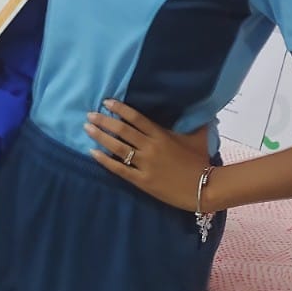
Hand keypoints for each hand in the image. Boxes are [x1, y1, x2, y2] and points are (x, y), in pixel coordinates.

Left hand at [85, 100, 210, 211]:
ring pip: (118, 147)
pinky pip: (119, 169)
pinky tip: (93, 153)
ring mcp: (145, 164)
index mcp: (162, 135)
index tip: (107, 102)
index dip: (121, 109)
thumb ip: (196, 122)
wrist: (204, 188)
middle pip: (123, 131)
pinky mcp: (142, 180)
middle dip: (104, 121)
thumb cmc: (200, 162)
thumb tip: (202, 110)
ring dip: (101, 137)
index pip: (137, 118)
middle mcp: (151, 147)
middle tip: (90, 115)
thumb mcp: (199, 138)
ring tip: (87, 129)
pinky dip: (105, 161)